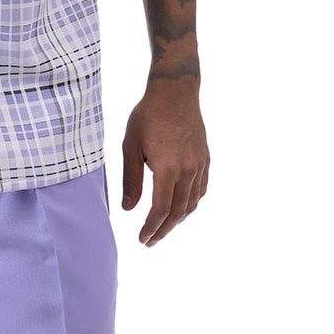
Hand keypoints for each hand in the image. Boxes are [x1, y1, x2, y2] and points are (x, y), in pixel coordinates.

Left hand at [121, 77, 209, 245]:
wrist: (175, 92)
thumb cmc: (148, 116)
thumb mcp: (130, 147)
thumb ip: (131, 180)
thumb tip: (128, 209)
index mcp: (167, 169)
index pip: (161, 210)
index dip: (151, 228)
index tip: (142, 239)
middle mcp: (188, 170)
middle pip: (177, 212)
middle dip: (163, 230)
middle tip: (150, 241)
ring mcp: (199, 165)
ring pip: (191, 204)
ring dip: (177, 219)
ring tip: (163, 227)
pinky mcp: (205, 159)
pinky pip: (201, 190)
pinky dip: (190, 204)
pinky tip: (180, 207)